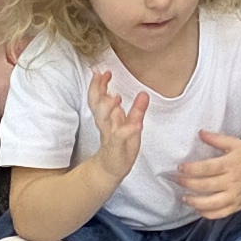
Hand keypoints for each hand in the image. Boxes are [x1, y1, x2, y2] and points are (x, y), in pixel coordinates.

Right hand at [88, 67, 149, 184]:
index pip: (98, 97)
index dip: (98, 84)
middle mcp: (106, 124)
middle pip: (96, 104)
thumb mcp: (130, 124)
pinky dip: (127, 130)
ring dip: (108, 107)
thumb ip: (136, 110)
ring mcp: (110, 136)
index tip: (101, 71)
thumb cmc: (121, 144)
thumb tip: (144, 93)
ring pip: (104, 120)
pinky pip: (120, 137)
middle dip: (98, 89)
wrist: (111, 168)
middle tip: (103, 75)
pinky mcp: (117, 148)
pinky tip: (135, 124)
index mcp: (107, 117)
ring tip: (116, 97)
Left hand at [176, 131, 240, 219]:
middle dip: (188, 184)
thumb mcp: (234, 143)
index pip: (208, 168)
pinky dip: (208, 214)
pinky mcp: (238, 206)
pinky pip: (221, 214)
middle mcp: (233, 181)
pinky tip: (198, 209)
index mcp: (230, 164)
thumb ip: (217, 139)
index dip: (192, 169)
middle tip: (177, 181)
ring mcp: (236, 195)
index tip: (180, 168)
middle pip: (206, 186)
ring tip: (184, 198)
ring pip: (212, 203)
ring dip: (195, 202)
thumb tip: (199, 133)